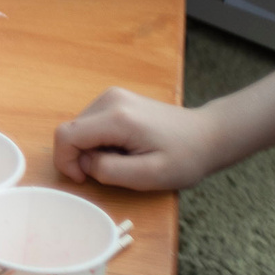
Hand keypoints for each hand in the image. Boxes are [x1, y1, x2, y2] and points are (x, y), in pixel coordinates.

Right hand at [53, 87, 228, 191]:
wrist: (209, 135)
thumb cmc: (185, 158)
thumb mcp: (149, 175)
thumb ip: (108, 171)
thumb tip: (84, 162)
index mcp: (117, 118)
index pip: (66, 136)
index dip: (65, 161)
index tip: (84, 178)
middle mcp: (109, 99)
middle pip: (72, 131)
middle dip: (82, 156)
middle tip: (114, 169)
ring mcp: (112, 96)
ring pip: (79, 128)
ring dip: (91, 149)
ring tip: (123, 157)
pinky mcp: (115, 98)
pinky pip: (91, 124)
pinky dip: (99, 140)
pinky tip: (124, 147)